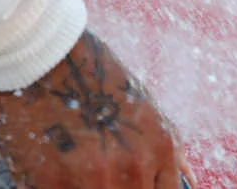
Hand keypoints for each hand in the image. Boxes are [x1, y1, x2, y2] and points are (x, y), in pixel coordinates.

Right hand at [0, 30, 186, 188]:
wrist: (45, 60)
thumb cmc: (97, 84)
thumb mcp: (147, 111)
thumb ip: (171, 155)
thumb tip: (190, 184)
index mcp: (160, 149)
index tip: (134, 184)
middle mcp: (133, 168)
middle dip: (118, 188)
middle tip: (101, 175)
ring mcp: (92, 180)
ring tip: (79, 167)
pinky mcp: (51, 185)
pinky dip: (61, 188)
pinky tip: (58, 172)